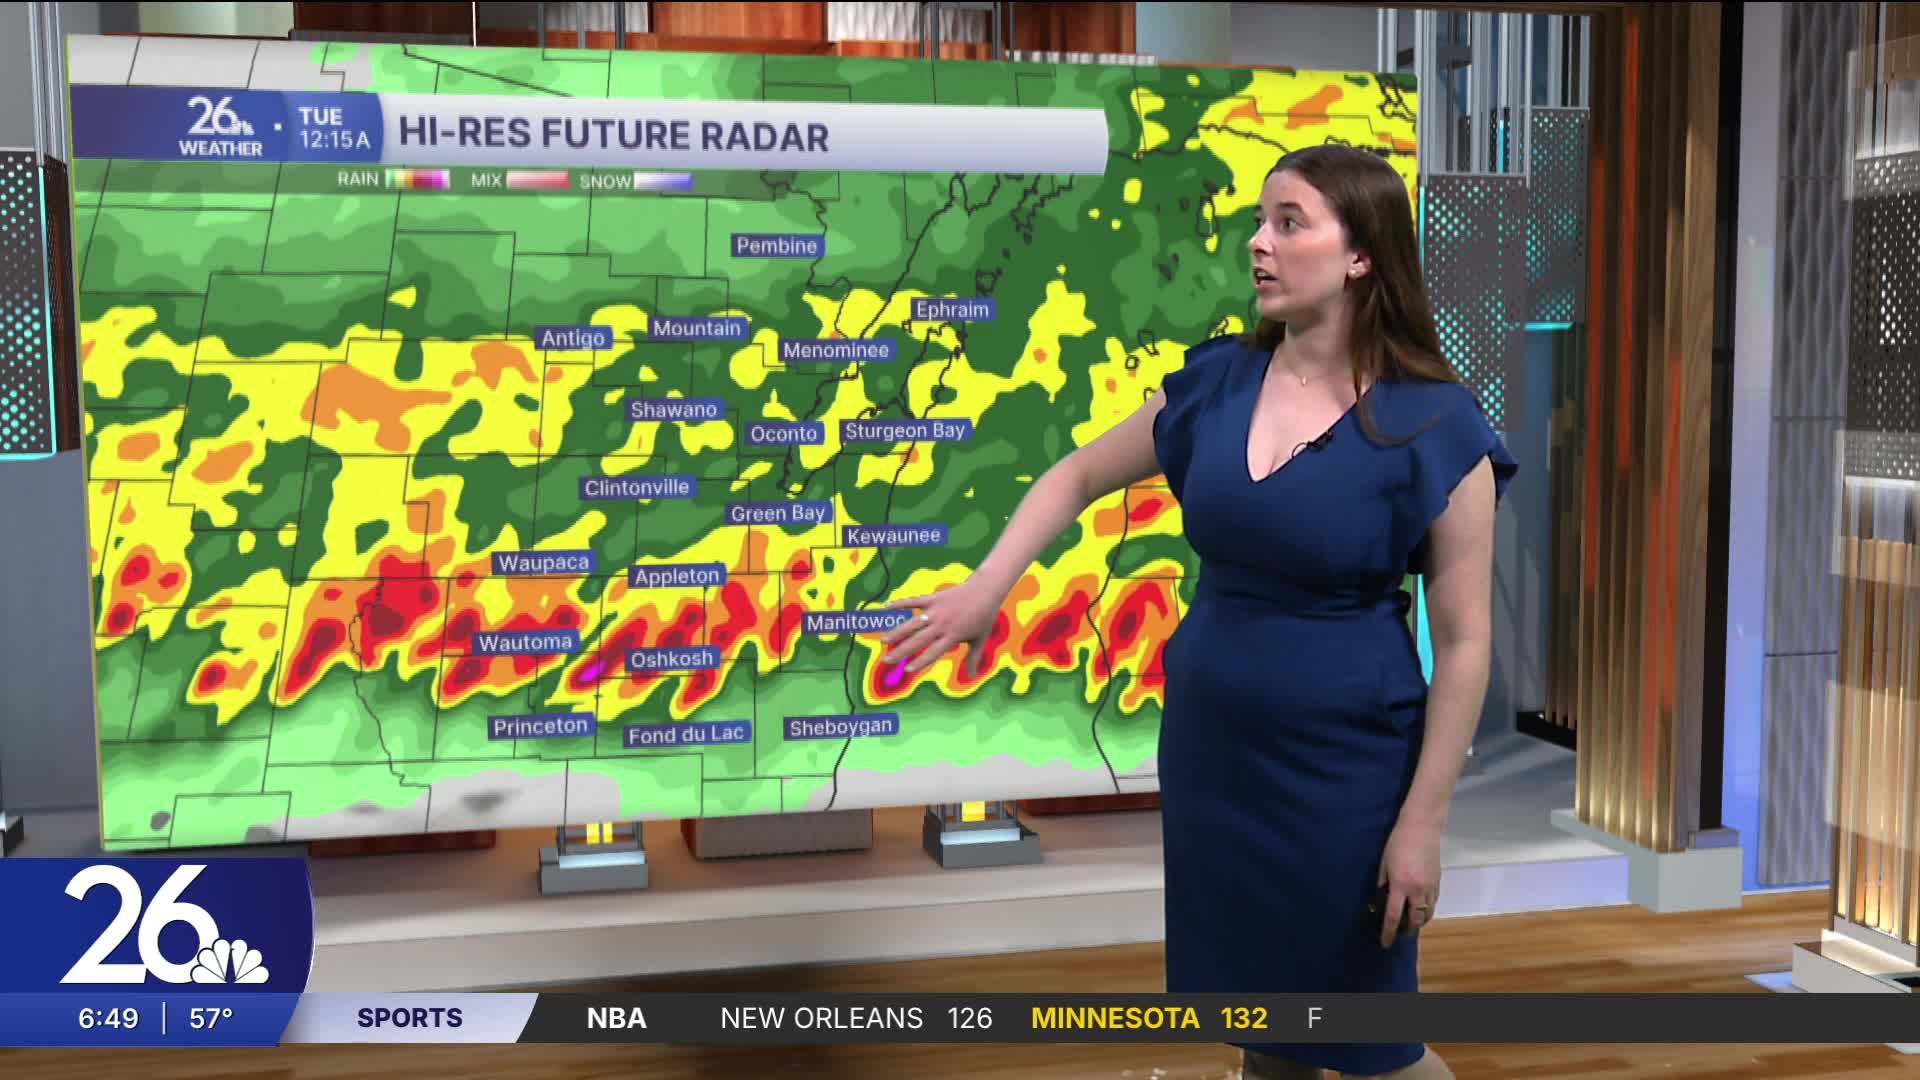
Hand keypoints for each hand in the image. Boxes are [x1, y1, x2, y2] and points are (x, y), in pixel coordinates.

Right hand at [879, 577, 1002, 677]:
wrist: (985, 590)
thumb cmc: (984, 617)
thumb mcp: (979, 639)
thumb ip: (973, 658)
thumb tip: (972, 677)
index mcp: (952, 636)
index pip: (932, 653)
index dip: (920, 662)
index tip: (907, 670)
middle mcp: (942, 624)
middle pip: (917, 641)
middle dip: (901, 651)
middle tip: (887, 660)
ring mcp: (936, 610)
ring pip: (912, 623)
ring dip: (896, 632)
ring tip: (883, 641)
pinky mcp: (933, 598)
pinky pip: (914, 601)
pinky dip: (900, 603)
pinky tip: (887, 606)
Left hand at [1375, 817, 1442, 946]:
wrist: (1421, 827)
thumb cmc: (1397, 842)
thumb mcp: (1384, 863)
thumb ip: (1382, 884)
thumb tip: (1380, 901)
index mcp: (1400, 885)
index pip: (1393, 916)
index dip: (1388, 932)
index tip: (1384, 943)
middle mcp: (1417, 890)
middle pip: (1414, 920)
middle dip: (1406, 931)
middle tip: (1398, 934)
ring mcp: (1430, 887)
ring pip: (1427, 914)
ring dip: (1418, 922)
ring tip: (1409, 924)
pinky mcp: (1438, 882)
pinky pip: (1433, 903)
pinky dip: (1426, 910)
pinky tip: (1419, 909)